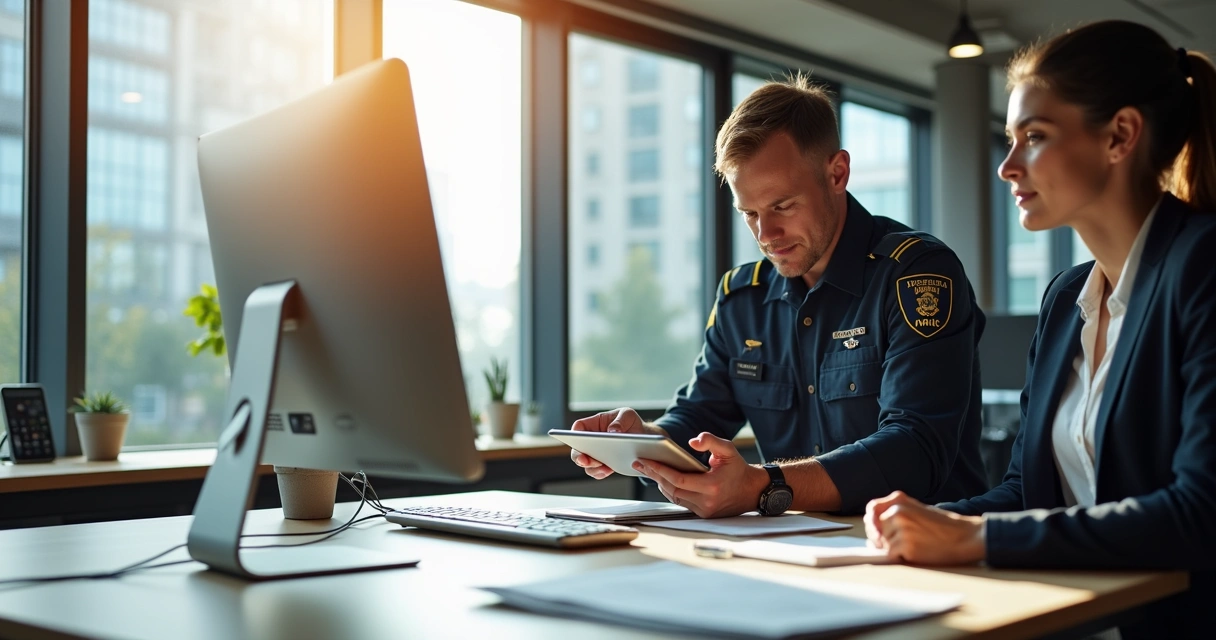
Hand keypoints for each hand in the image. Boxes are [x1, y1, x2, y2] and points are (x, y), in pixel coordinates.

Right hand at [568, 407, 645, 478]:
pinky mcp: (604, 464)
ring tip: (603, 468)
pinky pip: (597, 471)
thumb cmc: (631, 422)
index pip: (578, 427)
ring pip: (586, 463)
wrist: (643, 437)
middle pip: (578, 449)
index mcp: (594, 424)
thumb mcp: (627, 415)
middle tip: (586, 461)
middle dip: (579, 456)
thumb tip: (612, 431)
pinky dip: (601, 473)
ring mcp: (597, 453)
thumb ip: (620, 421)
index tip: (578, 441)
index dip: (574, 435)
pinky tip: (608, 470)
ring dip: (592, 467)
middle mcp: (592, 440)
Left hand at [632, 432, 767, 518]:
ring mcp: (705, 510)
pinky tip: (661, 479)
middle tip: (639, 463)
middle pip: (672, 489)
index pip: (679, 480)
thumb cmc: (738, 469)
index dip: (660, 470)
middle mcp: (707, 502)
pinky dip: (670, 490)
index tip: (645, 461)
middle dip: (654, 475)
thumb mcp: (728, 449)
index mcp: (712, 486)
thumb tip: (692, 441)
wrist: (753, 491)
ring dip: (660, 483)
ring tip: (647, 469)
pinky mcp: (703, 514)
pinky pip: (681, 502)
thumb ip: (711, 440)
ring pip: (674, 497)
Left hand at [864, 491, 985, 564]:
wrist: (966, 536)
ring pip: (883, 544)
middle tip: (903, 543)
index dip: (872, 523)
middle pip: (876, 530)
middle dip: (884, 539)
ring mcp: (901, 528)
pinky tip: (916, 553)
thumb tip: (872, 533)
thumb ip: (895, 514)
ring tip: (916, 545)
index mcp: (899, 499)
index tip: (877, 531)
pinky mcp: (906, 545)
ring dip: (894, 549)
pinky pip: (891, 555)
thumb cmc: (943, 526)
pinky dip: (900, 558)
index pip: (872, 509)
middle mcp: (897, 511)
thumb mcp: (917, 510)